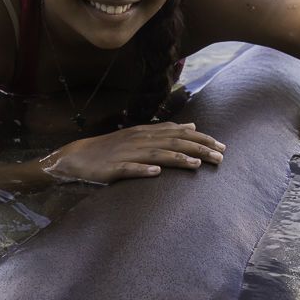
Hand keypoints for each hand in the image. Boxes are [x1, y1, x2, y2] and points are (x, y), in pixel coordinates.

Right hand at [39, 122, 225, 184]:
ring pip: (155, 154)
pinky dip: (142, 170)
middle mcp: (139, 140)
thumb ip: (166, 131)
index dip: (202, 139)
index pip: (179, 134)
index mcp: (146, 133)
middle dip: (198, 148)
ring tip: (197, 164)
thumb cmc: (111, 148)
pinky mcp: (112, 169)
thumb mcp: (140, 136)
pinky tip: (156, 173)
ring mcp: (125, 154)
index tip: (222, 146)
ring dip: (177, 158)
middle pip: (173, 143)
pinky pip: (129, 169)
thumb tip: (192, 126)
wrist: (76, 157)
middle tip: (220, 156)